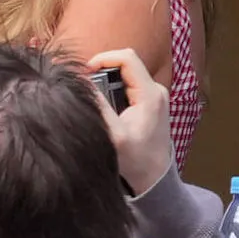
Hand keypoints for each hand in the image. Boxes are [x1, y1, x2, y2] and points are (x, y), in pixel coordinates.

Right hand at [87, 48, 172, 195]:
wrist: (154, 180)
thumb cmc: (136, 162)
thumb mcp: (113, 135)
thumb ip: (98, 106)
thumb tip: (82, 82)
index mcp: (150, 95)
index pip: (126, 57)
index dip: (102, 58)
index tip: (86, 73)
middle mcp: (156, 90)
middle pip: (125, 63)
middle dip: (103, 72)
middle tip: (88, 89)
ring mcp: (155, 95)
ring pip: (125, 74)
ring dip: (107, 82)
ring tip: (96, 100)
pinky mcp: (150, 102)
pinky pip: (128, 84)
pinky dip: (113, 90)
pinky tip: (106, 108)